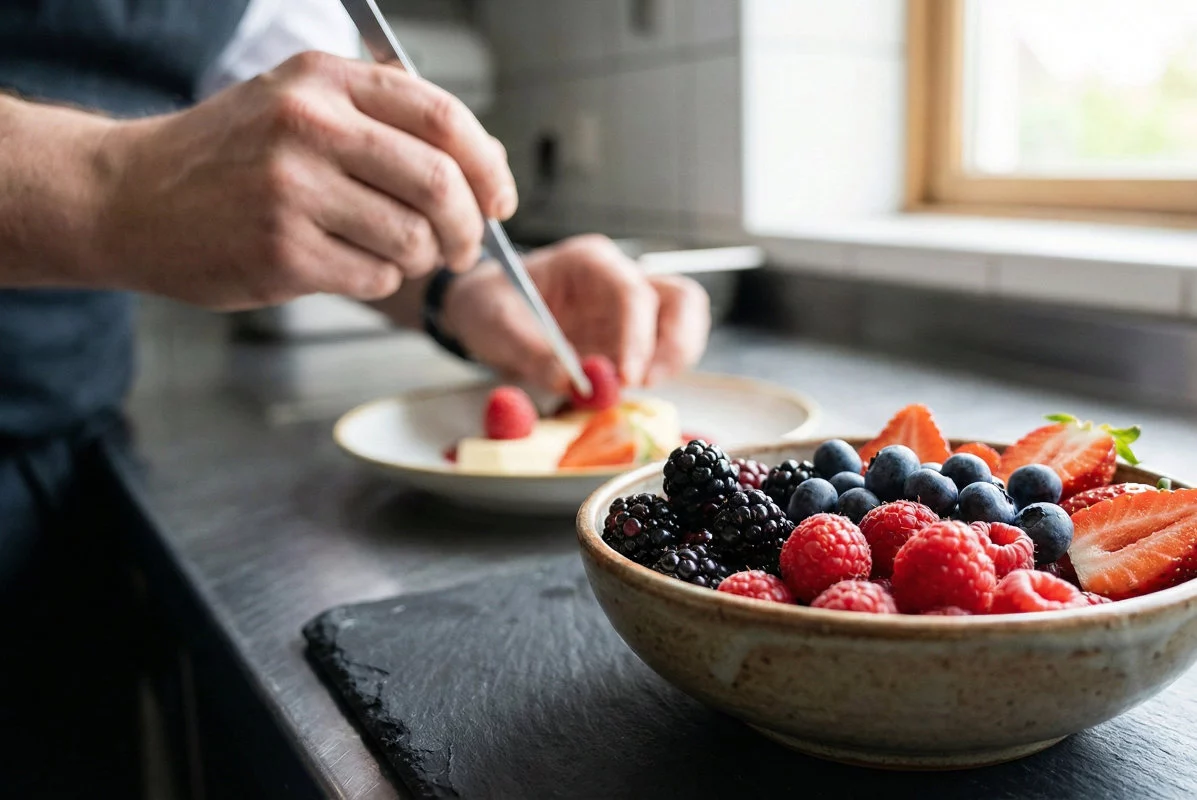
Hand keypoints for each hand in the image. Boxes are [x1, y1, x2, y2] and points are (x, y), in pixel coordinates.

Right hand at [96, 51, 515, 309]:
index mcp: (325, 81)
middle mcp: (310, 127)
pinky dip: (378, 279)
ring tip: (395, 254)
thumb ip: (385, 121)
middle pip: (441, 183)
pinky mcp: (280, 252)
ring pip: (413, 239)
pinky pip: (374, 277)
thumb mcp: (298, 104)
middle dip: (470, 228)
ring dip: (421, 259)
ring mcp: (292, 191)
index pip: (443, 116)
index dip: (489, 165)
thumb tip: (485, 163)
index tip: (501, 199)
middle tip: (465, 247)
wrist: (128, 196)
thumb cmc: (227, 157)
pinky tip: (346, 265)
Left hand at [439, 235, 710, 391]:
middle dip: (676, 346)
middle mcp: (620, 280)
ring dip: (674, 361)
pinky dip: (655, 374)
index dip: (637, 336)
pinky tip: (625, 391)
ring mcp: (630, 310)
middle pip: (681, 301)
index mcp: (589, 263)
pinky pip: (663, 353)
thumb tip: (569, 381)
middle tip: (646, 383)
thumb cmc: (491, 305)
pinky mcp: (631, 339)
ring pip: (684, 324)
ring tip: (639, 389)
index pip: (633, 292)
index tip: (626, 377)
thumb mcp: (495, 324)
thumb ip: (530, 351)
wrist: (484, 313)